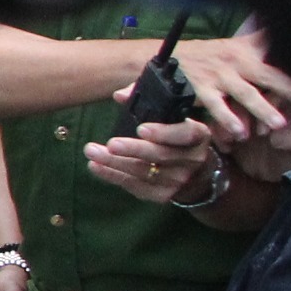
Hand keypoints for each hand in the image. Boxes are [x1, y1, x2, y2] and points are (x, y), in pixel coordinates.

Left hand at [84, 114, 221, 207]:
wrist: (198, 175)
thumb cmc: (178, 137)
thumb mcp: (174, 118)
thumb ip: (149, 102)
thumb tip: (120, 96)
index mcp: (199, 137)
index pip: (186, 134)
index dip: (164, 133)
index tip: (141, 129)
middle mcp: (192, 160)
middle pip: (161, 155)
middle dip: (133, 149)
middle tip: (111, 143)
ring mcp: (179, 180)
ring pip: (144, 172)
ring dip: (114, 162)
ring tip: (92, 151)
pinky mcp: (163, 195)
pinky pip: (135, 186)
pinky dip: (113, 176)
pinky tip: (96, 166)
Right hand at [174, 20, 290, 141]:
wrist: (167, 58)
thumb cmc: (209, 55)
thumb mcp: (236, 44)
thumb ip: (261, 42)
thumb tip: (286, 30)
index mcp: (247, 49)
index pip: (274, 54)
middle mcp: (236, 60)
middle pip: (266, 74)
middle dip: (287, 87)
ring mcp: (219, 76)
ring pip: (245, 93)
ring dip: (262, 108)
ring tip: (278, 123)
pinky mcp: (202, 89)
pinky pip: (217, 106)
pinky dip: (228, 119)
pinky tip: (241, 132)